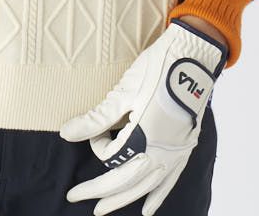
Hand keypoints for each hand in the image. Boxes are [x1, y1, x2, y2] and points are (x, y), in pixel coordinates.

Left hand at [59, 18, 227, 214]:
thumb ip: (96, 119)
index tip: (96, 127)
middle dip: (99, 191)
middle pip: (125, 180)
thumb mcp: (123, 93)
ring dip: (122, 199)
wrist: (192, 58)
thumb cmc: (156, 70)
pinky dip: (156, 197)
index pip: (111, 155)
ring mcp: (175, 153)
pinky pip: (169, 182)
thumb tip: (66, 134)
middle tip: (74, 196)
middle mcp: (161, 151)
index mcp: (144, 137)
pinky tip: (147, 211)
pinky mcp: (184, 149)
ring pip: (145, 186)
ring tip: (103, 210)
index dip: (97, 142)